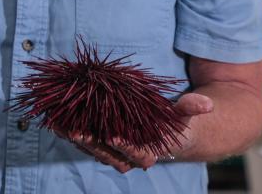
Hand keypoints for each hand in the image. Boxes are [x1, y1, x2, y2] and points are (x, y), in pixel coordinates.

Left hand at [68, 92, 213, 172]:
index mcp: (150, 153)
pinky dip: (70, 132)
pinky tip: (55, 122)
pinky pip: (84, 140)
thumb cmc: (175, 123)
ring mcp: (112, 152)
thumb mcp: (184, 116)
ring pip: (92, 149)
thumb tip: (205, 103)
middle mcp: (128, 157)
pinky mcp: (100, 144)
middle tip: (78, 131)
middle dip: (92, 144)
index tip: (113, 135)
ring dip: (75, 139)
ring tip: (59, 126)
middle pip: (108, 154)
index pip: (136, 154)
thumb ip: (191, 109)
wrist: (166, 133)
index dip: (124, 146)